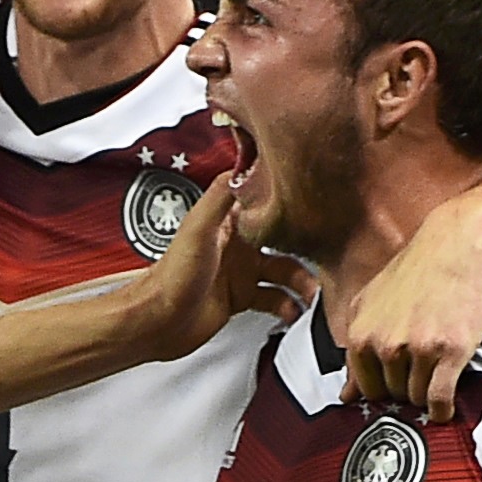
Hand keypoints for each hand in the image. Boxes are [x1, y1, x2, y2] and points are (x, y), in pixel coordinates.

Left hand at [130, 180, 314, 360]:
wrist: (157, 321)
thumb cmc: (171, 275)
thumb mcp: (198, 227)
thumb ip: (221, 194)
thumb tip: (246, 161)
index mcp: (227, 222)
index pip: (265, 204)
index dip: (290, 204)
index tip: (318, 206)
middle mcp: (236, 245)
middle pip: (284, 240)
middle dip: (306, 249)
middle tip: (324, 258)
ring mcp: (239, 272)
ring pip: (284, 271)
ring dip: (301, 282)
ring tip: (310, 293)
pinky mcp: (240, 297)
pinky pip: (274, 298)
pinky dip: (287, 305)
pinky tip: (291, 311)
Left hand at [340, 199, 481, 421]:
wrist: (456, 247)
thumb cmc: (413, 273)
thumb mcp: (369, 305)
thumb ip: (355, 349)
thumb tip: (346, 396)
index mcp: (361, 334)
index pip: (366, 388)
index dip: (383, 390)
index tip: (397, 384)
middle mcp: (385, 344)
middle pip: (393, 395)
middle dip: (406, 389)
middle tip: (422, 370)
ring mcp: (419, 348)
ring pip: (417, 398)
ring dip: (427, 395)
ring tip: (437, 374)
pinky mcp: (451, 351)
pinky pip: (440, 397)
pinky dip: (443, 409)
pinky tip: (446, 407)